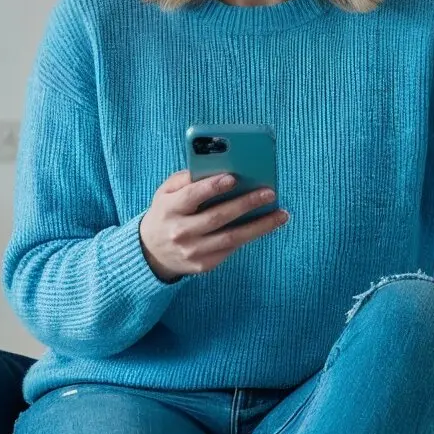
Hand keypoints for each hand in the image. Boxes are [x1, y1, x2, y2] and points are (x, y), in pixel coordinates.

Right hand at [140, 170, 288, 281]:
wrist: (152, 252)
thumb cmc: (166, 213)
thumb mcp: (165, 193)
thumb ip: (186, 180)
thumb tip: (218, 168)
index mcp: (169, 209)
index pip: (192, 196)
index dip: (212, 187)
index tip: (233, 177)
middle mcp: (180, 232)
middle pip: (217, 217)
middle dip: (245, 204)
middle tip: (269, 193)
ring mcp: (192, 251)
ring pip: (231, 237)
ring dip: (259, 226)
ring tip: (281, 214)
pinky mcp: (204, 265)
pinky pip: (231, 248)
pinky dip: (250, 236)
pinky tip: (266, 225)